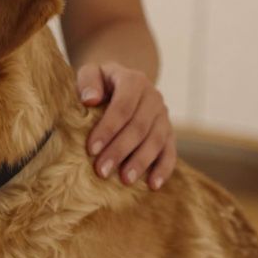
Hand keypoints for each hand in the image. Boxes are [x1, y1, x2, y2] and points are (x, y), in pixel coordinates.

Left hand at [77, 62, 176, 189]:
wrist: (120, 81)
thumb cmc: (99, 81)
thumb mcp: (90, 72)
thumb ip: (88, 81)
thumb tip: (90, 100)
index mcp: (134, 81)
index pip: (122, 107)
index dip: (108, 129)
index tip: (91, 149)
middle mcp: (153, 97)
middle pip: (139, 127)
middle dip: (120, 151)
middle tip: (102, 171)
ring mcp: (163, 115)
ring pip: (156, 141)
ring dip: (140, 162)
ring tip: (125, 181)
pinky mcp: (169, 132)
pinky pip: (170, 151)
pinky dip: (163, 169)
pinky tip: (153, 185)